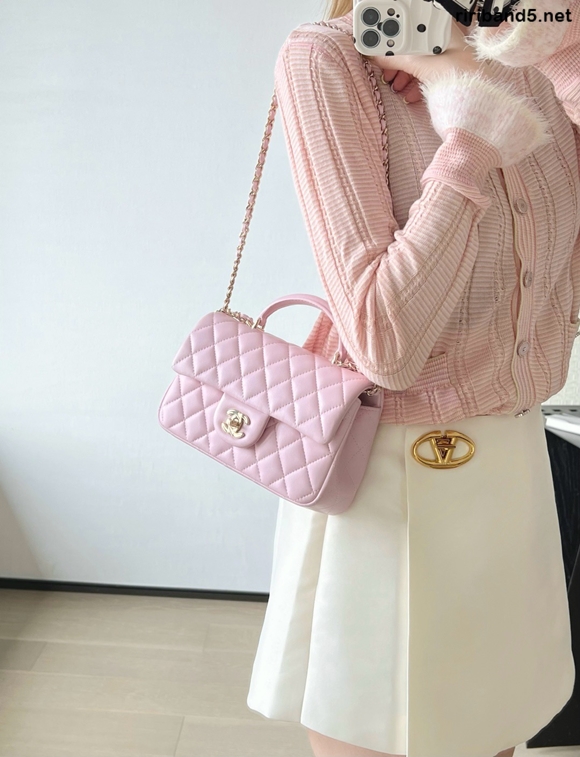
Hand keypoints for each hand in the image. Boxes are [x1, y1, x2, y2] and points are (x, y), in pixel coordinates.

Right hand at [367, 18, 493, 96]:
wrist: (478, 110)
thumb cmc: (461, 82)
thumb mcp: (423, 66)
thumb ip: (397, 58)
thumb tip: (376, 54)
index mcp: (443, 31)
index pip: (411, 24)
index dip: (392, 29)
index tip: (375, 36)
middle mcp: (445, 42)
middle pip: (412, 44)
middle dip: (395, 56)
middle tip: (381, 64)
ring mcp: (446, 61)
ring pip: (417, 62)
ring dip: (402, 74)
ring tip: (393, 83)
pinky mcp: (445, 77)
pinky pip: (424, 75)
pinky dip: (412, 83)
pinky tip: (408, 93)